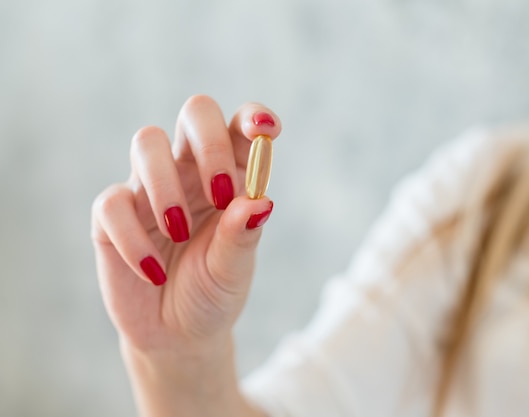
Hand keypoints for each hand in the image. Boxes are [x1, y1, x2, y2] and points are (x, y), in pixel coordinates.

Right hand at [91, 95, 280, 354]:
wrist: (178, 336)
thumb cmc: (212, 293)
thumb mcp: (234, 270)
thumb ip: (243, 236)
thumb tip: (260, 203)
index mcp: (230, 177)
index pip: (241, 128)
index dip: (254, 118)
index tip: (264, 131)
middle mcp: (190, 172)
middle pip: (196, 113)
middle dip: (209, 142)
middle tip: (220, 194)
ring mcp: (149, 189)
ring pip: (148, 142)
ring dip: (166, 185)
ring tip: (180, 233)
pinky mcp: (112, 216)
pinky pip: (113, 203)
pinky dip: (133, 237)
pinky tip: (153, 271)